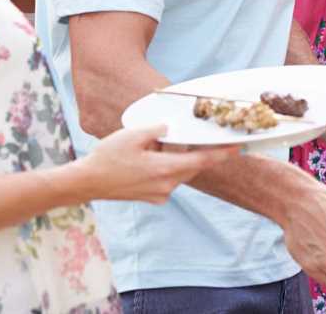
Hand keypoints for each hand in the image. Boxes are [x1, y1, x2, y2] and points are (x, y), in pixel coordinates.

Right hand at [76, 126, 235, 203]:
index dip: (221, 154)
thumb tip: (170, 128)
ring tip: (149, 146)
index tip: (237, 147)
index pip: (202, 161)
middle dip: (191, 151)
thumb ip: (157, 130)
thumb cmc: (108, 158)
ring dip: (173, 158)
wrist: (88, 183)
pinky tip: (145, 158)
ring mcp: (160, 194)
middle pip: (190, 165)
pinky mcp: (153, 197)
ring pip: (178, 171)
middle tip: (183, 136)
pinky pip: (167, 178)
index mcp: (165, 169)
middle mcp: (167, 185)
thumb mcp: (133, 135)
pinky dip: (164, 167)